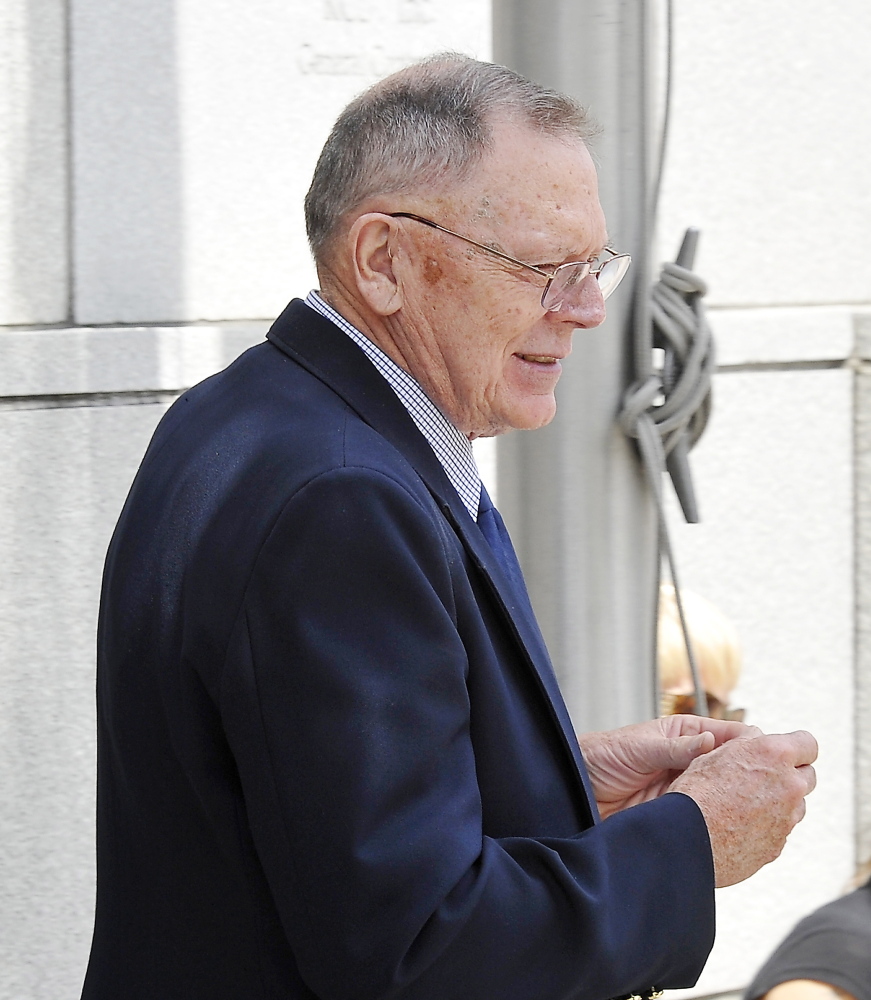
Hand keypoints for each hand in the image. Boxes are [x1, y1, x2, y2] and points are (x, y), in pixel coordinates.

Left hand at [578, 715, 758, 818]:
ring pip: (729, 795)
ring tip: (757, 808)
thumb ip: (676, 747)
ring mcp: (690, 789)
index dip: (750, 745)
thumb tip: (710, 741)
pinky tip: (735, 826)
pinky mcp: (683, 815)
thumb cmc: (601, 756)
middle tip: (770, 786)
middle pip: (736, 767)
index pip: (730, 736)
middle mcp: (693, 762)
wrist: (576, 789)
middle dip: (753, 775)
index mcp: (686, 735)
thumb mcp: (640, 747)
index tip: (765, 756)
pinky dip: (725, 822)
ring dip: (741, 800)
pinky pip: (712, 818)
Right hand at [669, 729, 817, 886]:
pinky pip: (780, 829)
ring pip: (796, 806)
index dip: (796, 746)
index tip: (785, 751)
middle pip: (808, 776)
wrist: (688, 840)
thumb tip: (756, 739)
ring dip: (780, 802)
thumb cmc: (696, 794)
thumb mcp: (715, 753)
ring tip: (746, 804)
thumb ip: (745, 746)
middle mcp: (789, 786)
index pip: (808, 744)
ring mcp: (787, 819)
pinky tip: (739, 824)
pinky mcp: (779, 845)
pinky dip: (766, 826)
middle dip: (791, 775)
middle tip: (763, 777)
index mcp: (775, 755)